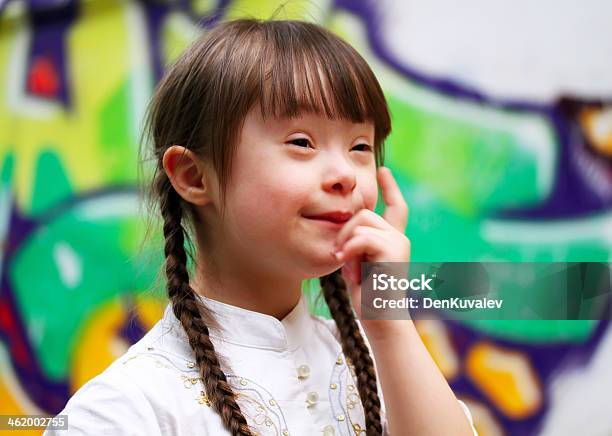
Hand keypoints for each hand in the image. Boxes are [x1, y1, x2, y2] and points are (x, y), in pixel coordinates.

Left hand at [332, 166, 410, 336]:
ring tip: (348, 268)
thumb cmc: (367, 296)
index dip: (390, 187)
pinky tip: (349, 271)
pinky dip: (349, 252)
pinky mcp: (393, 250)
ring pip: (361, 222)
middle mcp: (399, 237)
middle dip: (344, 232)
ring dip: (346, 244)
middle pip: (364, 213)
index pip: (395, 207)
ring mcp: (398, 242)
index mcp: (393, 240)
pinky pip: (361, 238)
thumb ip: (356, 244)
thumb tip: (343, 227)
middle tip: (342, 259)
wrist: (381, 319)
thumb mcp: (358, 263)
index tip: (383, 169)